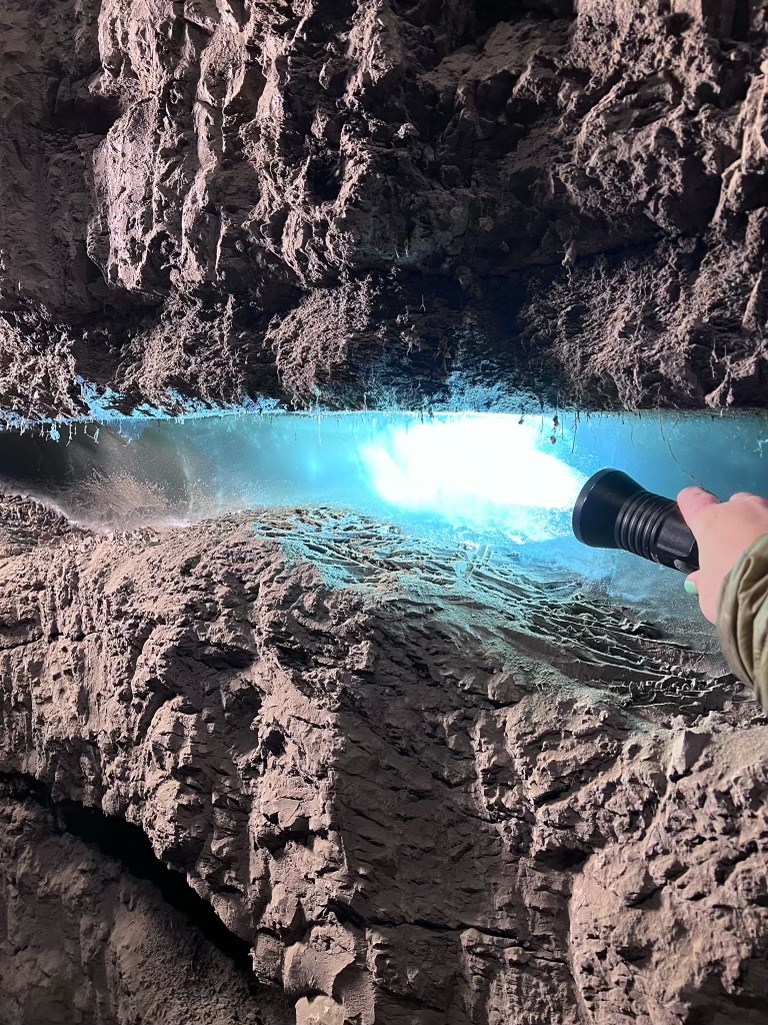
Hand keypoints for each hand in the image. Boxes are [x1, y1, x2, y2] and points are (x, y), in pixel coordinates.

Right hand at [677, 487, 767, 622]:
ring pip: (761, 514)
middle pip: (733, 506)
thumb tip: (698, 580)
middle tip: (736, 549)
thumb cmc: (737, 589)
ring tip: (763, 557)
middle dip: (734, 523)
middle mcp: (741, 509)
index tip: (692, 513)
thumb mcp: (709, 594)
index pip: (692, 500)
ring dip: (759, 530)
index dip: (691, 506)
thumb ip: (703, 581)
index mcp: (711, 521)